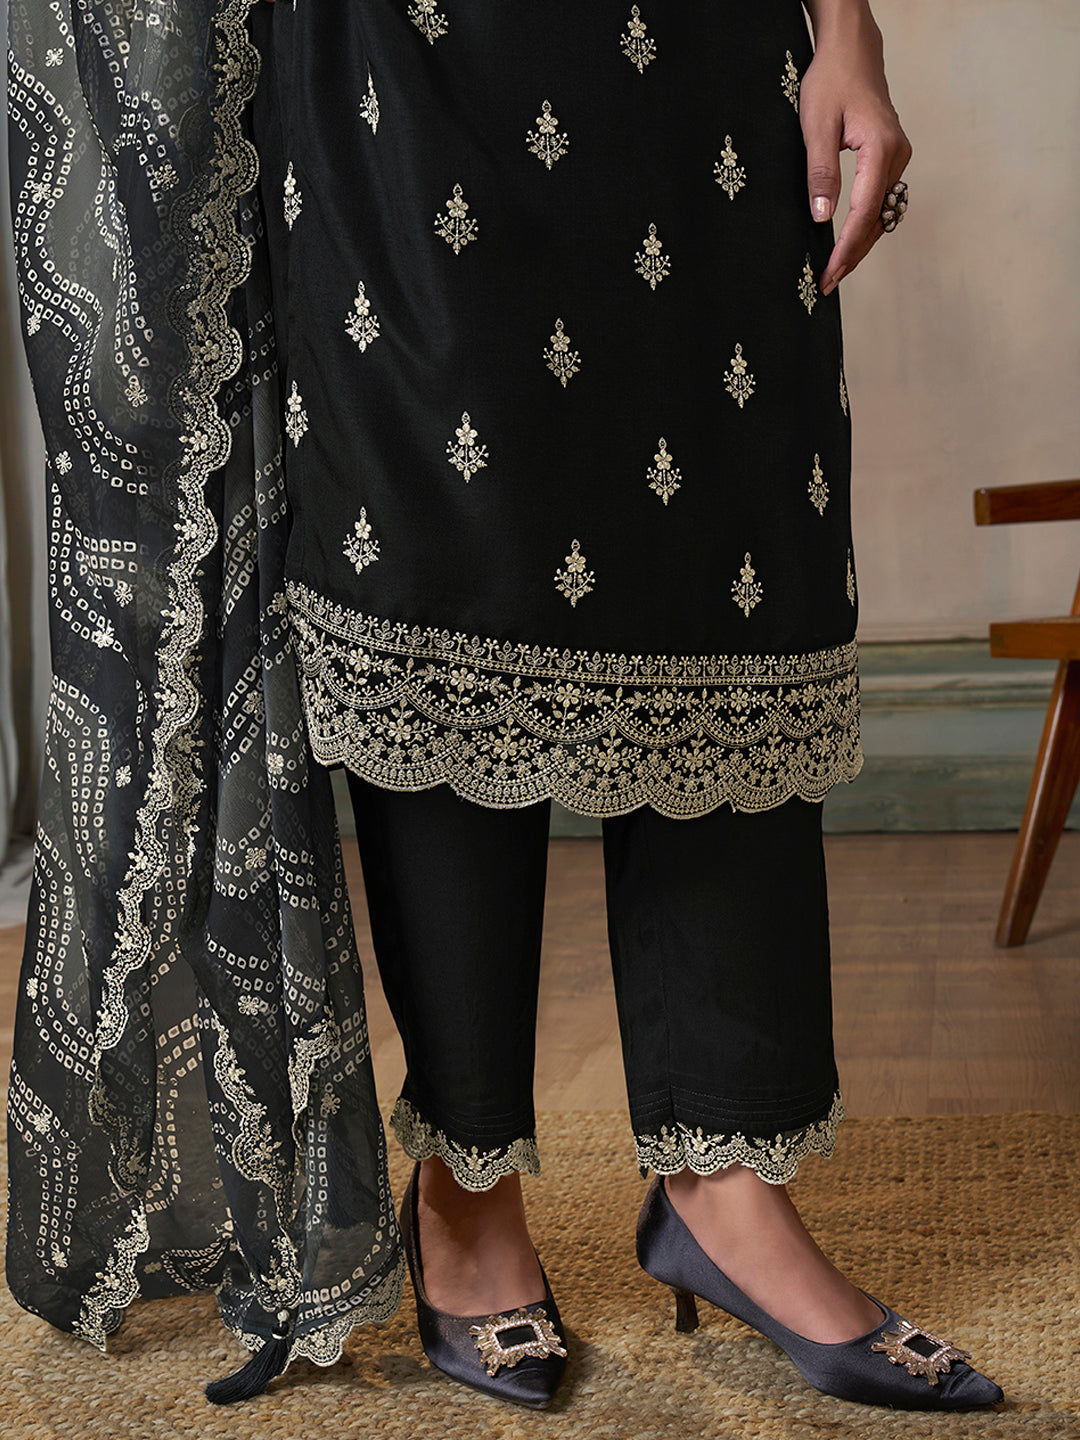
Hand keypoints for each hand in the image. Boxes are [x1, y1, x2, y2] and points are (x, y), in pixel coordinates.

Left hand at [800, 9, 910, 294]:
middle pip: (877, 220)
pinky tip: (848, 241)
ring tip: (836, 271)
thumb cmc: (831, 81)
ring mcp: (897, 157)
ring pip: (881, 213)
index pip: (864, 213)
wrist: (850, 51)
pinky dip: (865, 224)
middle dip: (853, 255)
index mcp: (881, 150)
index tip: (830, 274)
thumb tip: (823, 217)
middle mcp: (897, 156)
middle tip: (828, 284)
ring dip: (860, 244)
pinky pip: (880, 200)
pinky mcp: (890, 157)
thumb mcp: (816, 126)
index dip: (846, 249)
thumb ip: (820, 173)